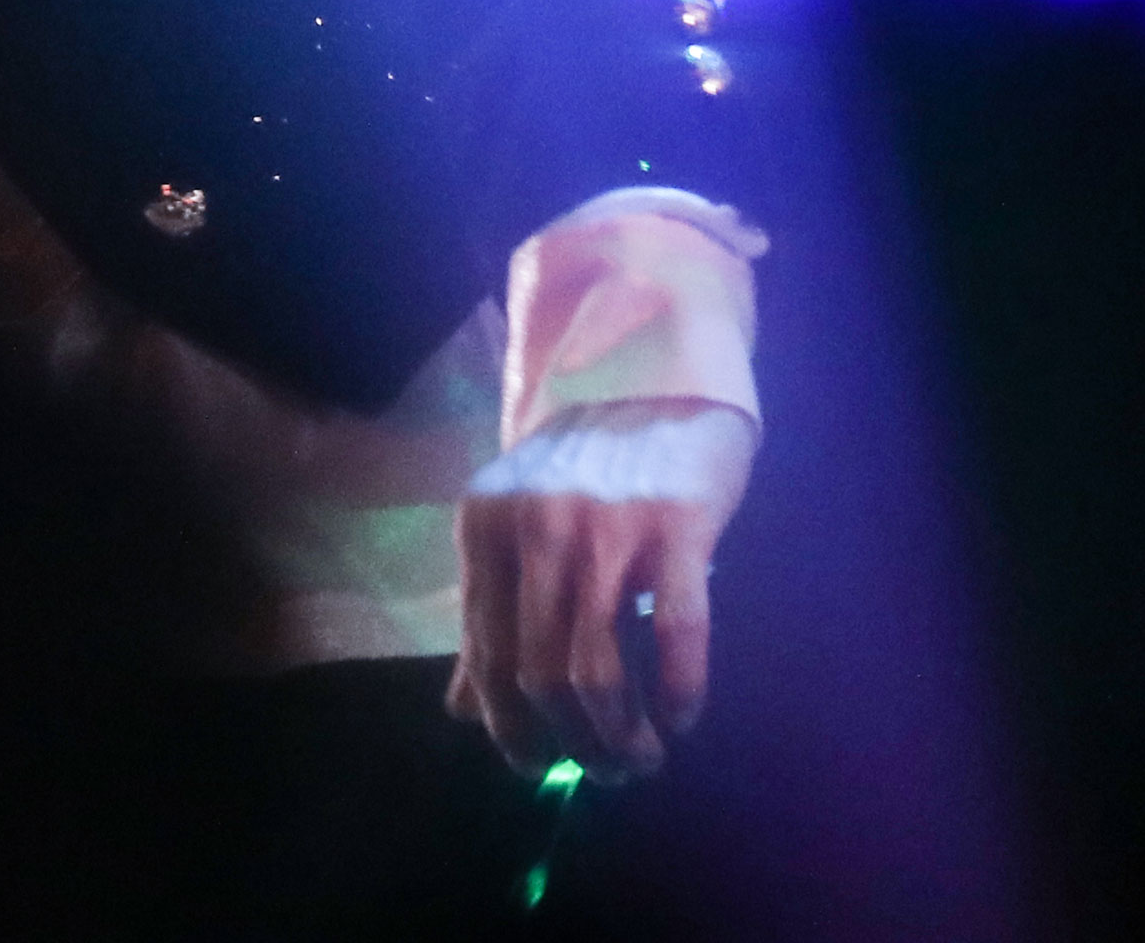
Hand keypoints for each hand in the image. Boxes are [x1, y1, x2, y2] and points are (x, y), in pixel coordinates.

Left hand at [448, 398, 754, 779]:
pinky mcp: (677, 523)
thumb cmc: (584, 466)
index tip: (539, 765)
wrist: (657, 375)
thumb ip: (490, 616)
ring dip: (621, 734)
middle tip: (607, 770)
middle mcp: (536, 525)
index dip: (510, 726)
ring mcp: (605, 523)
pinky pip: (676, 633)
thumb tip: (461, 711)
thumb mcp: (518, 529)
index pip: (486, 655)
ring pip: (597, 667)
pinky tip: (682, 717)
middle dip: (574, 742)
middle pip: (541, 674)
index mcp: (485, 526)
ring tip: (642, 755)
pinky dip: (678, 693)